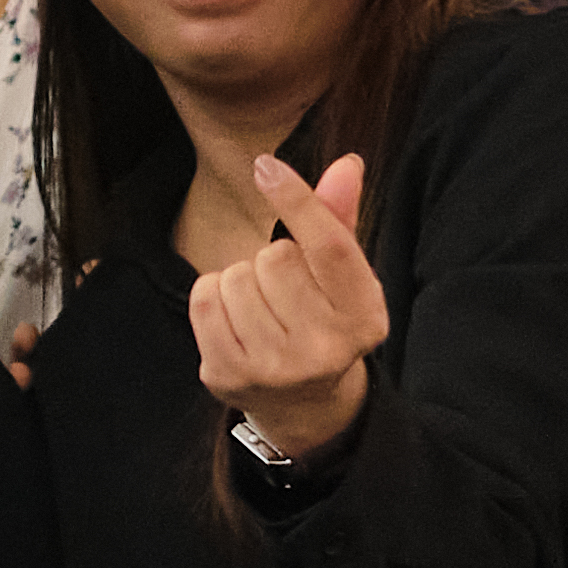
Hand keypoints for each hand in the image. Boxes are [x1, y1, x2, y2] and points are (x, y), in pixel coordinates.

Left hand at [186, 151, 386, 463]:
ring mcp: (274, 369)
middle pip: (276, 257)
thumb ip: (339, 220)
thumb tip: (346, 164)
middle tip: (284, 291)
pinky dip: (213, 296)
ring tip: (260, 308)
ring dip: (242, 280)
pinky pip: (204, 300)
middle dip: (272, 260)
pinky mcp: (228, 376)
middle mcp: (324, 349)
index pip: (330, 246)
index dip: (297, 200)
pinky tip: (234, 318)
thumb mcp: (342, 277)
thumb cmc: (322, 320)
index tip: (266, 166)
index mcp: (363, 318)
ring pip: (236, 276)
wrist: (302, 402)